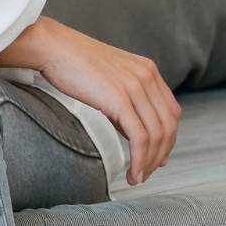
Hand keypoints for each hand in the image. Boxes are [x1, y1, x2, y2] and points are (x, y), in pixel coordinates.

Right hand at [37, 19, 180, 186]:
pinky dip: (140, 160)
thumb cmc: (74, 63)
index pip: (171, 111)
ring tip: (138, 178)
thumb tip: (134, 131)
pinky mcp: (120, 99)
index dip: (168, 138)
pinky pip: (140, 137)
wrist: (53, 47)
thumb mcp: (110, 78)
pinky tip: (132, 173)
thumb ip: (126, 100)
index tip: (158, 157)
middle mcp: (147, 77)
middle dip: (161, 154)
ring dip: (150, 162)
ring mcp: (135, 87)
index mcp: (148, 70)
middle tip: (148, 172)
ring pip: (157, 134)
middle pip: (169, 125)